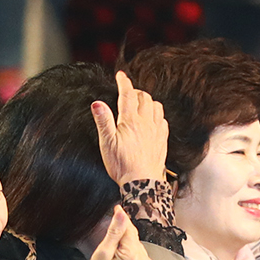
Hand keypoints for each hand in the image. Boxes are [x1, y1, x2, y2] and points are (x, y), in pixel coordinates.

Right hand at [71, 208, 153, 259]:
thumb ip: (115, 232)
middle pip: (134, 237)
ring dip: (127, 245)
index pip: (129, 230)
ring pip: (137, 245)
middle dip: (122, 237)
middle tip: (110, 247)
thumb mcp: (102, 253)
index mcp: (133, 259)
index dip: (121, 220)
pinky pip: (140, 253)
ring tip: (114, 258)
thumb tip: (121, 213)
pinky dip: (131, 253)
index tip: (116, 209)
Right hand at [92, 69, 168, 185]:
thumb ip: (103, 121)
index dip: (124, 82)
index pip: (128, 94)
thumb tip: (97, 103)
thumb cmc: (122, 165)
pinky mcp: (162, 140)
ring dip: (148, 101)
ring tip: (140, 104)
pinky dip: (157, 114)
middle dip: (135, 92)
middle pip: (144, 98)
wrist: (143, 183)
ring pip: (156, 106)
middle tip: (127, 93)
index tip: (121, 75)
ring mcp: (156, 131)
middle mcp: (146, 122)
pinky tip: (152, 119)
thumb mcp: (107, 143)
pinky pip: (163, 120)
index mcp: (130, 121)